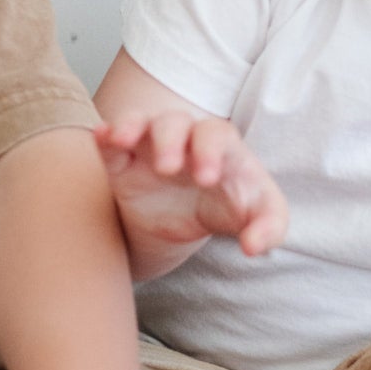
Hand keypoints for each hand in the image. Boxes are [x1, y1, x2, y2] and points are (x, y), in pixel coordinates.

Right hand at [93, 112, 286, 258]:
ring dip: (133, 127)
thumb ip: (268, 228)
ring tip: (124, 141)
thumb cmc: (226, 208)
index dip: (209, 151)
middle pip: (176, 122)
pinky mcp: (122, 158)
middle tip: (168, 168)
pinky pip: (111, 136)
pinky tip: (102, 137)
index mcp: (220, 146)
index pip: (216, 135)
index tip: (205, 179)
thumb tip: (253, 247)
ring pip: (142, 122)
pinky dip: (106, 133)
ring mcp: (151, 144)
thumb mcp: (256, 217)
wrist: (184, 220)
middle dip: (171, 140)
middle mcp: (184, 137)